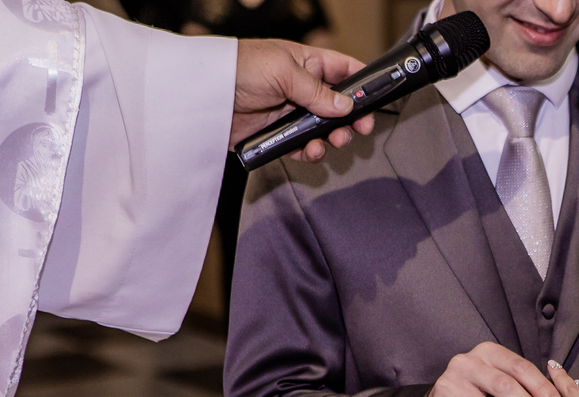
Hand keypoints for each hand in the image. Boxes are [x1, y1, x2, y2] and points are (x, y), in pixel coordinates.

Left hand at [231, 40, 375, 162]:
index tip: (374, 101)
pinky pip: (303, 146)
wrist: (204, 95)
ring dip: (331, 139)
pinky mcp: (278, 134)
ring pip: (324, 130)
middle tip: (357, 131)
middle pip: (339, 106)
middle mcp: (302, 88)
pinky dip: (310, 152)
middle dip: (350, 120)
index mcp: (307, 63)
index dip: (361, 85)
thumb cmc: (239, 68)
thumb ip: (318, 91)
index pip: (344, 71)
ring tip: (330, 143)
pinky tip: (309, 151)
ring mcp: (291, 112)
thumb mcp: (284, 72)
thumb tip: (346, 106)